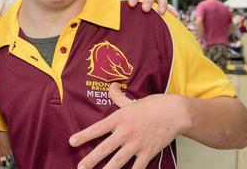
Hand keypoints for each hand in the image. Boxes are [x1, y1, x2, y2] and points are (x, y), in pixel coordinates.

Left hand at [69, 83, 190, 168]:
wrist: (174, 113)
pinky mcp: (148, 152)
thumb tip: (110, 85)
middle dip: (91, 159)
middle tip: (80, 166)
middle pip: (105, 148)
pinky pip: (137, 167)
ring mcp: (137, 144)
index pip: (97, 128)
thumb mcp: (131, 101)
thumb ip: (117, 96)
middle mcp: (125, 132)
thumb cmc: (152, 105)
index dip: (84, 135)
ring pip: (119, 161)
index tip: (71, 142)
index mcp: (119, 119)